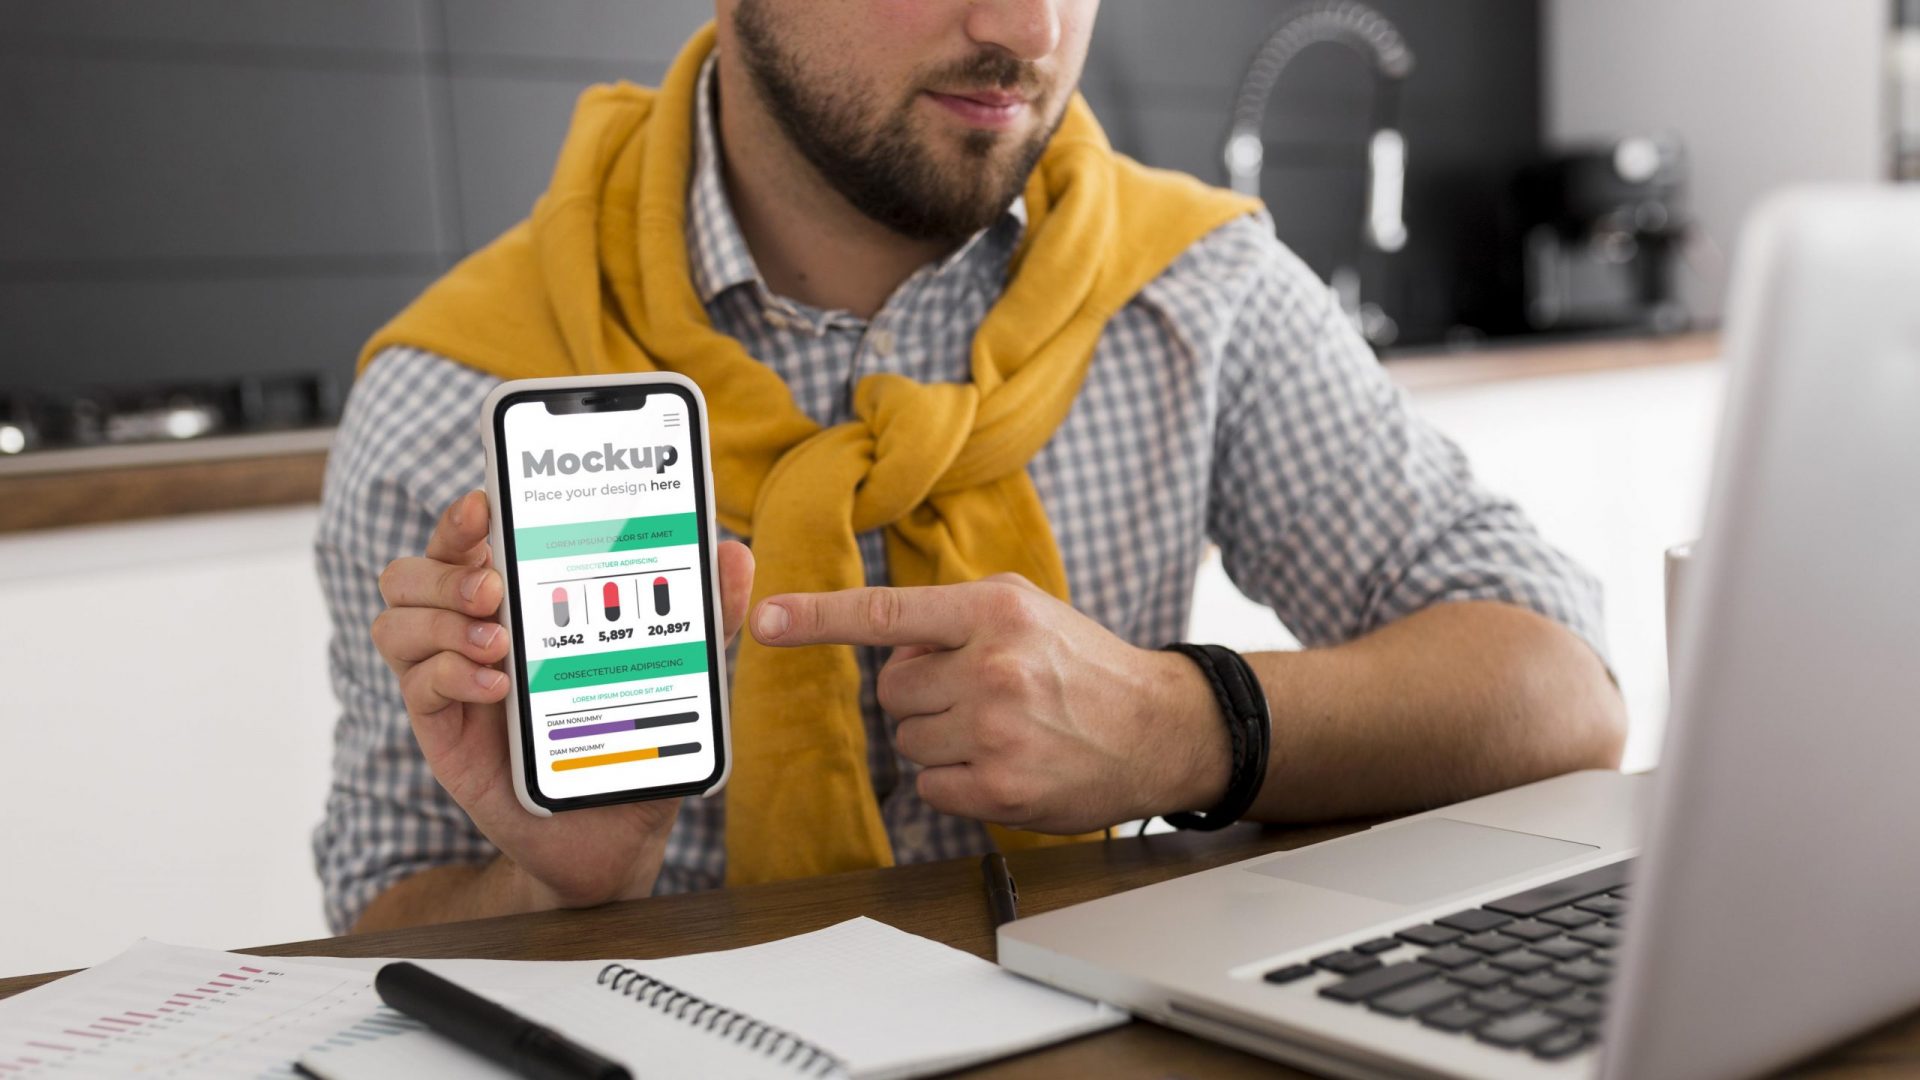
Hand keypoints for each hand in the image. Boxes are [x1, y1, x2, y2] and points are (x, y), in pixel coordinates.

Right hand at [372, 490, 753, 908]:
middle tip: (494, 586)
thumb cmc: (634, 739)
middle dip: (446, 566)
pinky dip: (450, 674)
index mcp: (520, 600)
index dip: (465, 516)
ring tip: (500, 640)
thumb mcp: (676, 675)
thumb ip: (706, 618)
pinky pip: (416, 684)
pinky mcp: (443, 727)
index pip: (470, 538)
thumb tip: (736, 555)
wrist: (614, 833)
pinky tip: (499, 685)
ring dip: (442, 619)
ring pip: (397, 620)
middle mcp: (474, 628)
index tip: (485, 503)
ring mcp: (452, 676)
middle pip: (414, 570)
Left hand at [750, 574, 1229, 833]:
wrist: (1157, 729)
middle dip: (923, 693)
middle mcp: (993, 667)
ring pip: (908, 740)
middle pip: (892, 688)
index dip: (817, 617)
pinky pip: (930, 786)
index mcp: (994, 611)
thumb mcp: (1026, 610)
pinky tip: (1004, 762)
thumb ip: (953, 614)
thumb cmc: (1083, 666)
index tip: (765, 620)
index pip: (886, 612)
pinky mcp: (1000, 790)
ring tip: (1000, 727)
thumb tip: (885, 639)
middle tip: (980, 693)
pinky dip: (957, 780)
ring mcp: (996, 732)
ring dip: (940, 738)